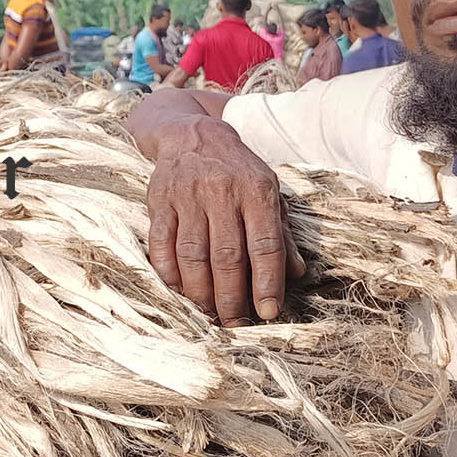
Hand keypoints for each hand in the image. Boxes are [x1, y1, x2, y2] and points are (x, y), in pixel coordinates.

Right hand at [145, 116, 305, 325]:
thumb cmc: (237, 170)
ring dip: (201, 291)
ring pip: (193, 255)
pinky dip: (169, 273)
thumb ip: (282, 232)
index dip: (267, 282)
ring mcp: (187, 196)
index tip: (269, 312)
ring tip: (209, 312)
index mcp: (256, 190)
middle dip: (232, 297)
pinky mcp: (160, 201)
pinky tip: (180, 289)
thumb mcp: (268, 191)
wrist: (192, 134)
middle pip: (227, 257)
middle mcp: (222, 192)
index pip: (265, 245)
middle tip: (236, 322)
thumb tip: (296, 274)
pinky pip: (161, 245)